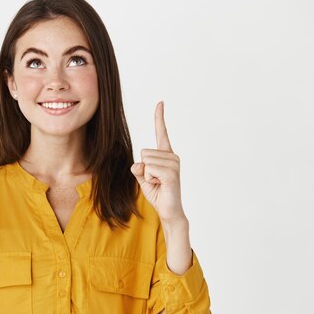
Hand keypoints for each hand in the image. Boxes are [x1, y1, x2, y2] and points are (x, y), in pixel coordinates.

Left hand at [130, 101, 186, 223]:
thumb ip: (139, 167)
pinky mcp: (172, 173)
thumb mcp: (143, 177)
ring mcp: (174, 164)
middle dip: (143, 168)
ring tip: (158, 183)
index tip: (160, 102)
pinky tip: (160, 185)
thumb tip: (139, 164)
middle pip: (143, 152)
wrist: (169, 210)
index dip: (159, 117)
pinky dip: (150, 179)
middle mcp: (172, 156)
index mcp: (166, 154)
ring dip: (147, 175)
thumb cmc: (157, 193)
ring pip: (145, 161)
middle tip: (155, 180)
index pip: (161, 132)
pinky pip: (150, 169)